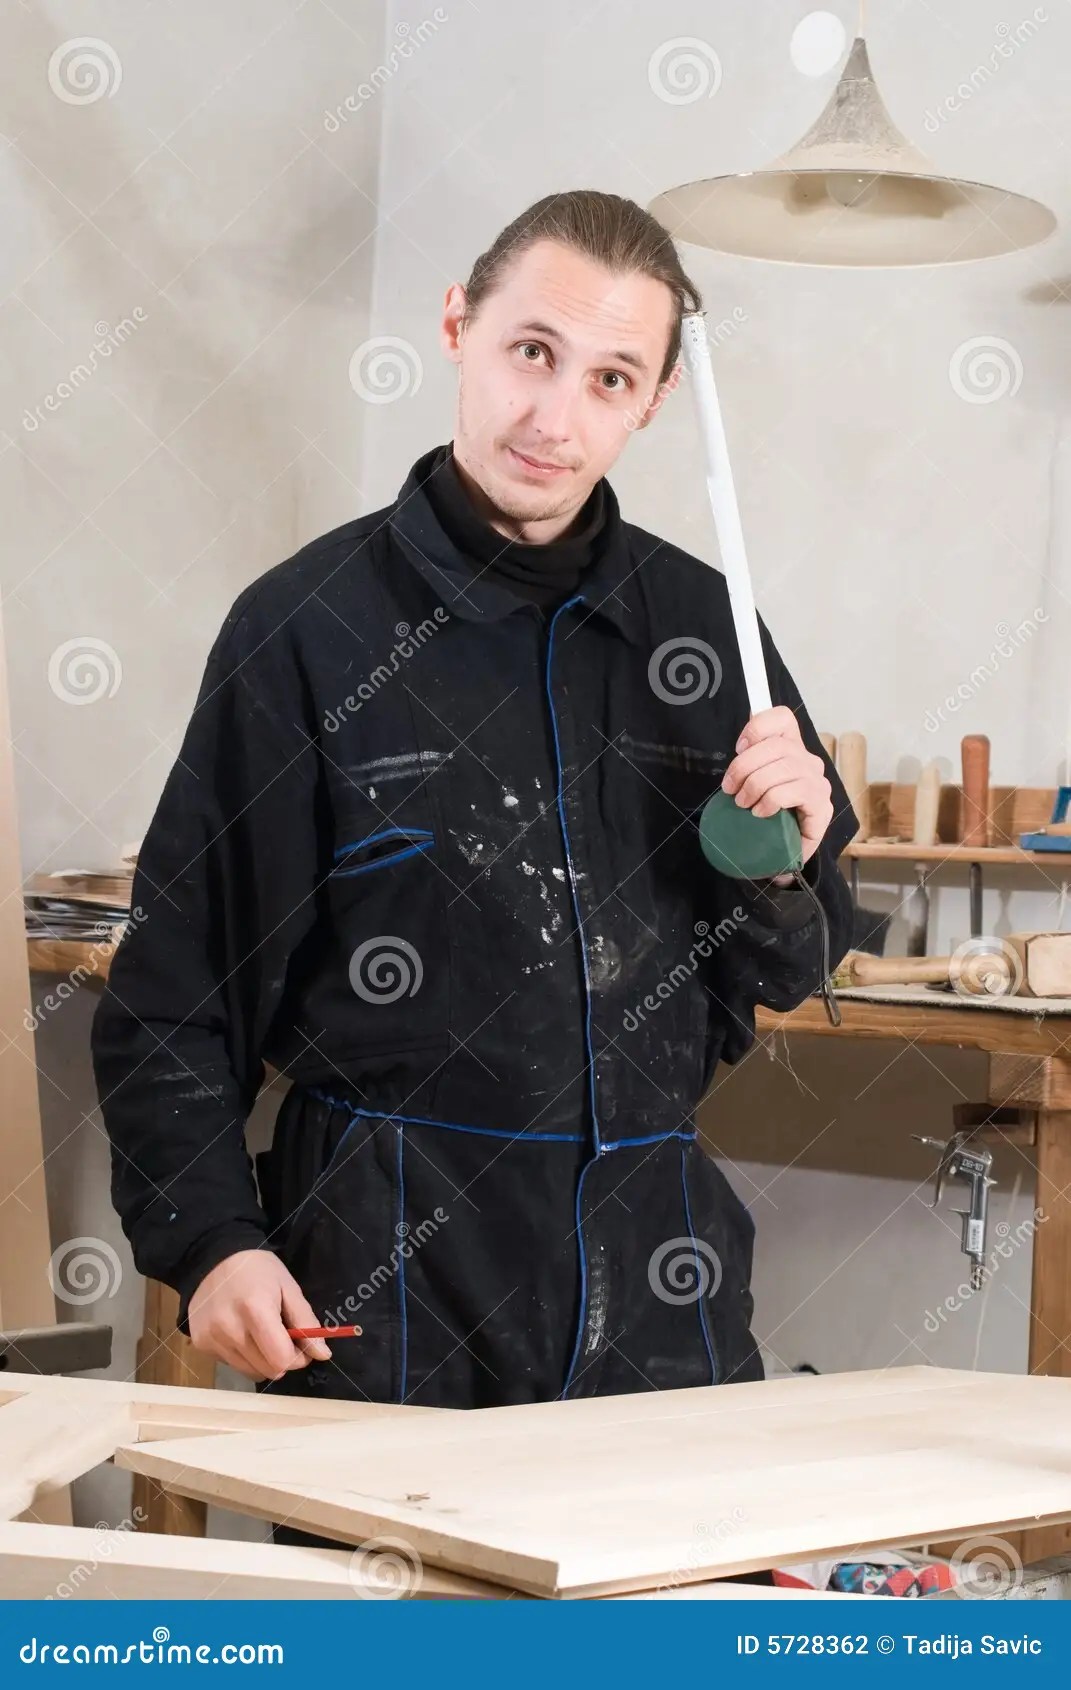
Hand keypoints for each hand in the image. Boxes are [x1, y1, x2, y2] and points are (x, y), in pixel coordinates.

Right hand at [187, 1249, 332, 1380]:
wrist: (213, 1258)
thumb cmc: (257, 1269)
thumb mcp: (288, 1287)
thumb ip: (305, 1321)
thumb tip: (323, 1354)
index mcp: (255, 1310)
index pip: (282, 1359)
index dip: (298, 1357)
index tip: (301, 1345)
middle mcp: (230, 1329)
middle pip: (268, 1370)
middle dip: (283, 1360)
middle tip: (283, 1339)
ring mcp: (211, 1339)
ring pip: (251, 1372)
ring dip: (264, 1360)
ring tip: (261, 1335)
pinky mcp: (201, 1344)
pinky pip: (233, 1365)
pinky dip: (245, 1357)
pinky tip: (242, 1334)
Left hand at [719, 705, 831, 878]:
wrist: (781, 852)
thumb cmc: (765, 814)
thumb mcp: (751, 785)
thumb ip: (748, 762)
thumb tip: (741, 744)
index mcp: (791, 748)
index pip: (782, 718)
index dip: (758, 726)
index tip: (739, 747)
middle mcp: (808, 760)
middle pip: (777, 745)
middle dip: (745, 766)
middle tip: (730, 789)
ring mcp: (818, 782)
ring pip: (784, 768)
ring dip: (755, 785)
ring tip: (743, 803)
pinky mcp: (822, 805)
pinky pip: (795, 792)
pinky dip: (772, 801)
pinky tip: (761, 812)